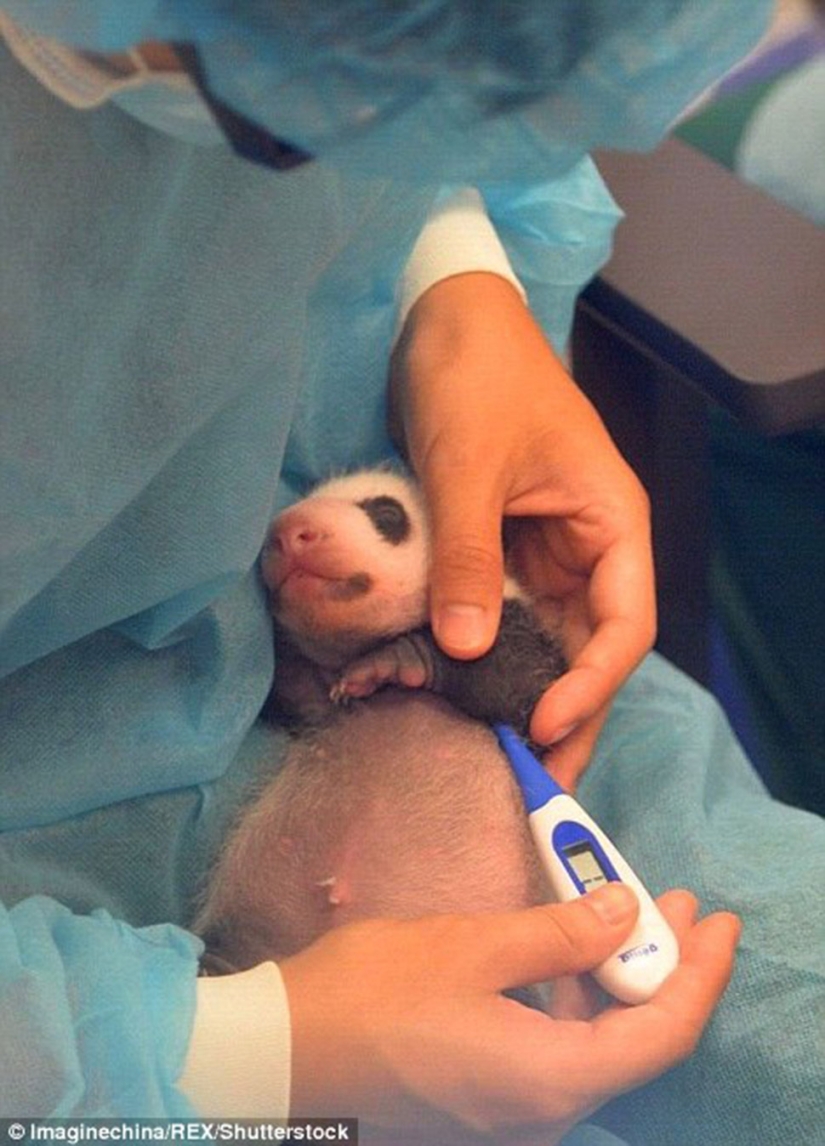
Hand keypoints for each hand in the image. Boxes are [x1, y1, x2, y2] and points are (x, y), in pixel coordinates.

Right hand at [280, 884, 739, 1142]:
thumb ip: (558, 935)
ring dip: (618, 978)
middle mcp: (543, 1110)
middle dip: (663, 966)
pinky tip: (567, 956)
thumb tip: (624, 915)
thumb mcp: (470, 948)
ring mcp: (511, 1110)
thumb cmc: (371, 996)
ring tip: (624, 912)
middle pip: (635, 1040)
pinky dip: (576, 1000)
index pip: (662, 1031)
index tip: (716, 919)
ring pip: (596, 1044)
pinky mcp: (484, 1096)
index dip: (700, 972)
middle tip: (672, 901)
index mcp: (551, 1079)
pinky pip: (556, 1051)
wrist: (283, 1053)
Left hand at [390, 273, 655, 787]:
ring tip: (502, 759)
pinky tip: (468, 699)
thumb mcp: (469, 465)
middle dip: (566, 713)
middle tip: (533, 781)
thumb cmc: (476, 376)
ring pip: (547, 642)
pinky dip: (490, 659)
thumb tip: (471, 647)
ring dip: (527, 696)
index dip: (591, 684)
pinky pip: (504, 617)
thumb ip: (469, 555)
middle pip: (590, 649)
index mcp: (611, 523)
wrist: (442, 322)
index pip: (623, 625)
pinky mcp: (500, 553)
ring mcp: (542, 554)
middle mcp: (586, 549)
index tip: (542, 725)